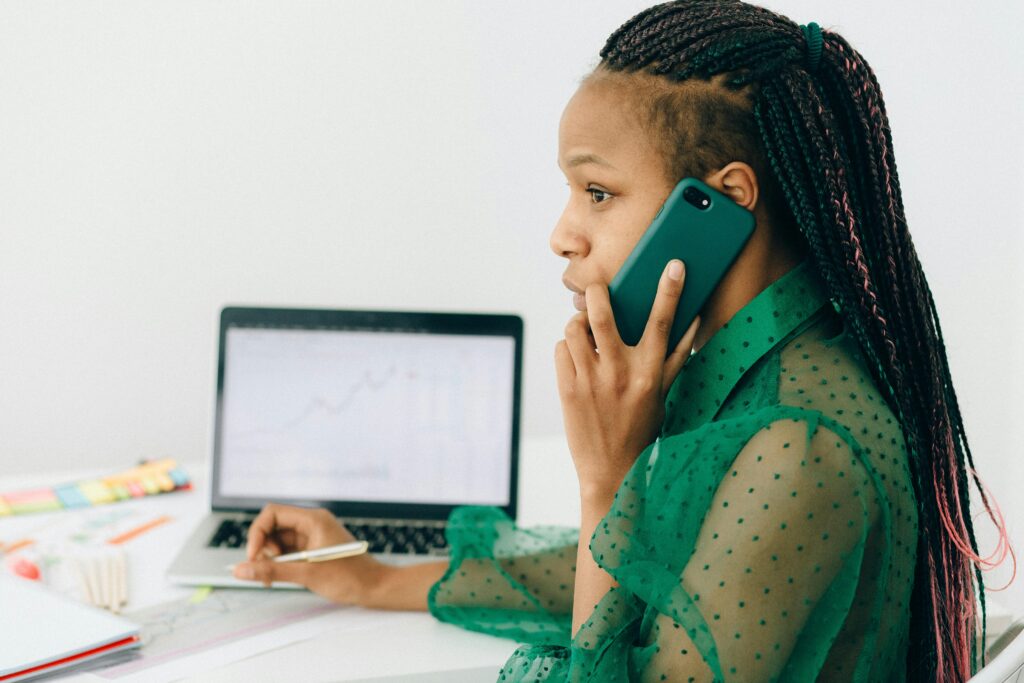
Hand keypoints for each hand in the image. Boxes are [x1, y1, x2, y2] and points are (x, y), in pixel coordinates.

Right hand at [232, 503, 386, 605]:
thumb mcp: (306, 575)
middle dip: (262, 547)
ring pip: (278, 540)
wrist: (375, 588)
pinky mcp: (313, 550)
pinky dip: (279, 563)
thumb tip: (240, 569)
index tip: (254, 556)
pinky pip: (288, 551)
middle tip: (262, 571)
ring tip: (271, 579)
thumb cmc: (349, 578)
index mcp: (313, 519)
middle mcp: (312, 523)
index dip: (257, 532)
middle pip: (273, 526)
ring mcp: (312, 536)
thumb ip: (271, 571)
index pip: (273, 513)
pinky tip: (279, 578)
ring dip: (270, 558)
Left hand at [555, 259, 699, 500]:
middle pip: (601, 314)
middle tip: (598, 290)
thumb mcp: (663, 395)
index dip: (669, 291)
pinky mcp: (567, 390)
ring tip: (586, 333)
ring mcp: (589, 382)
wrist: (611, 470)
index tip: (675, 265)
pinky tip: (577, 358)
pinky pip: (561, 349)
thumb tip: (693, 321)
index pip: (661, 323)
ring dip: (578, 323)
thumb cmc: (642, 428)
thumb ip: (676, 357)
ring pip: (574, 328)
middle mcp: (619, 374)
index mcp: (649, 374)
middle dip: (597, 293)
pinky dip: (567, 347)